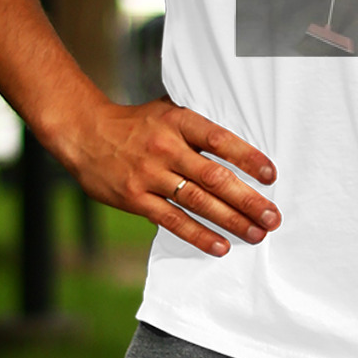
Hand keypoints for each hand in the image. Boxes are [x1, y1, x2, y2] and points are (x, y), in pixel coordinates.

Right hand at [59, 95, 280, 256]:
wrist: (85, 133)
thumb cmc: (136, 124)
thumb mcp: (168, 111)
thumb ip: (198, 126)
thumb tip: (238, 145)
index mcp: (178, 121)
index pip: (220, 139)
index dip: (248, 157)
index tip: (270, 175)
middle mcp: (166, 147)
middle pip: (214, 177)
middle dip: (247, 199)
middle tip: (272, 216)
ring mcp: (149, 175)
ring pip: (197, 202)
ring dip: (230, 220)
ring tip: (256, 233)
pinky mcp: (135, 199)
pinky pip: (172, 220)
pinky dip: (199, 235)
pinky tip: (221, 246)